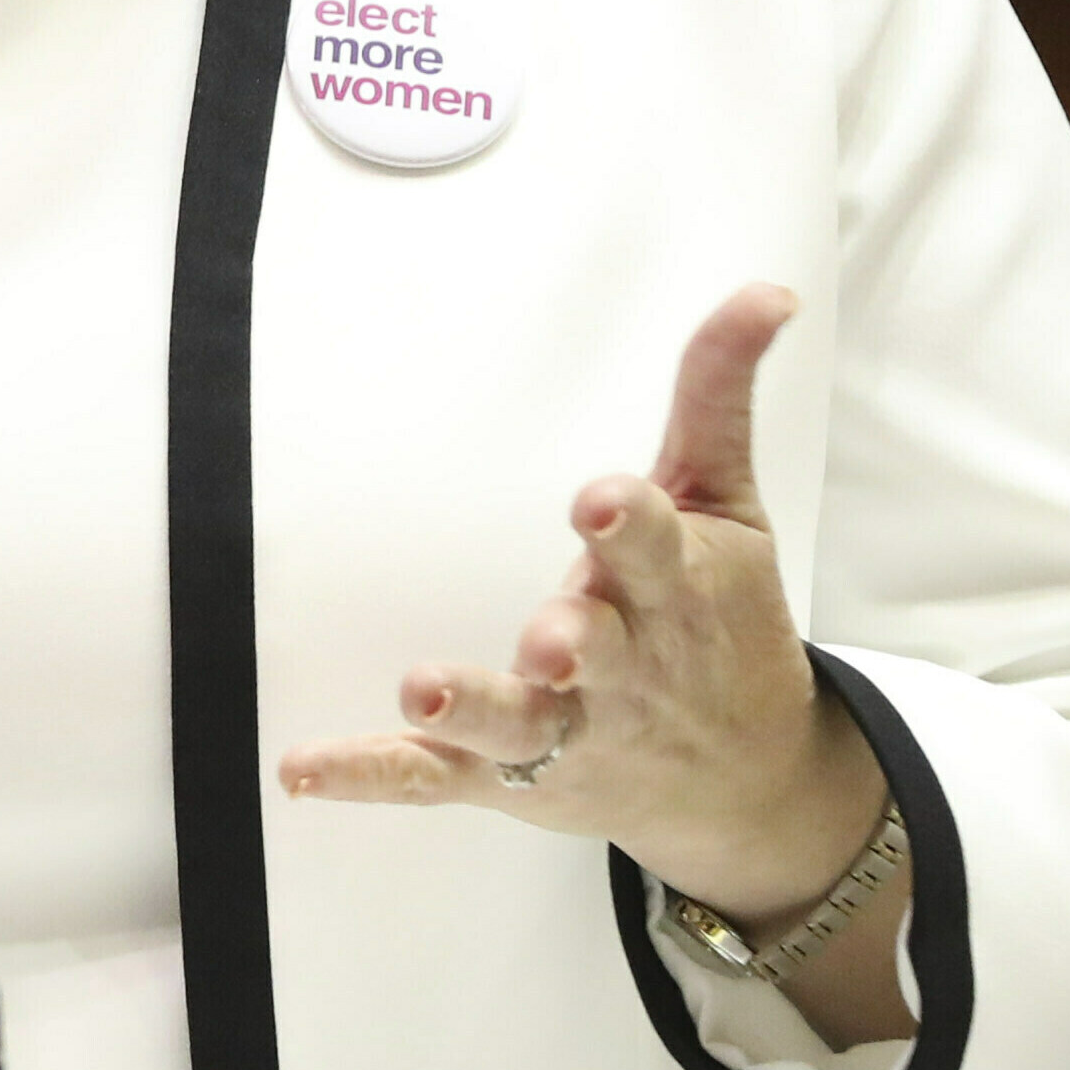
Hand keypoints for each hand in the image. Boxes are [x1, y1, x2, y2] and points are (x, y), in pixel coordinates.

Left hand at [275, 283, 905, 1032]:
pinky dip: (371, 774)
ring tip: (421, 688)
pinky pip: (433, 777)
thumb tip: (766, 290)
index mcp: (672, 587)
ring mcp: (566, 727)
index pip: (652, 546)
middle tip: (554, 637)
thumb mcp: (729, 505)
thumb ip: (718, 395)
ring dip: (470, 707)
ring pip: (514, 722)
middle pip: (595, 646)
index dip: (628, 524)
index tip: (603, 500)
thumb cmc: (723, 621)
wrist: (747, 779)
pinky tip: (303, 766)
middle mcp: (621, 663)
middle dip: (576, 640)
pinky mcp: (510, 778)